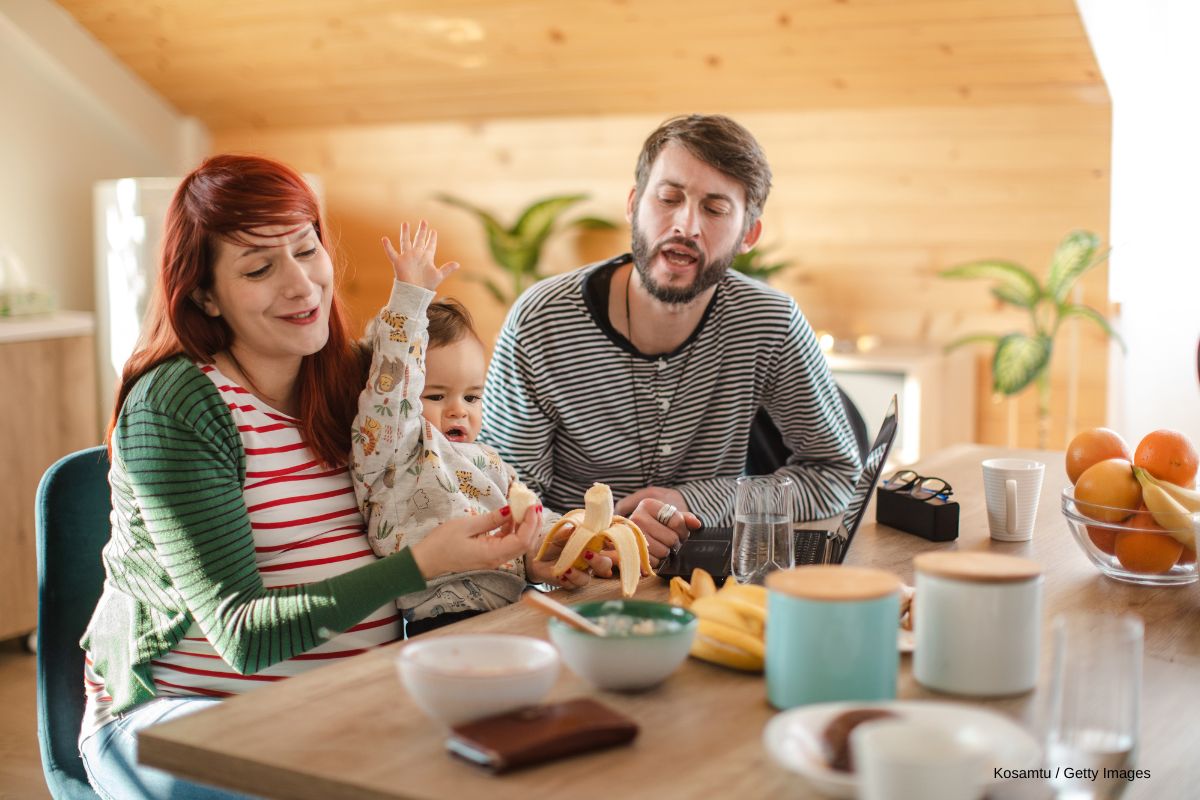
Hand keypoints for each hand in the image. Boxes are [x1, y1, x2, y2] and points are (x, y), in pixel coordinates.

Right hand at [381, 220, 458, 290]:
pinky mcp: (398, 262)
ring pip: (405, 242)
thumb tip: (458, 264)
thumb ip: (447, 269)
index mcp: (427, 258)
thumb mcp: (439, 275)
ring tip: (405, 223)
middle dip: (421, 231)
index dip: (432, 238)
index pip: (430, 245)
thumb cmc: (427, 286)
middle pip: (419, 240)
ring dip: (405, 232)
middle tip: (424, 221)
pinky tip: (384, 239)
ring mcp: (407, 258)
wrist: (415, 293)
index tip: (433, 231)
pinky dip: (387, 246)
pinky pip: (391, 253)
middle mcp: (417, 255)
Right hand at [410, 504, 540, 579]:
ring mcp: (493, 558)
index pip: (522, 541)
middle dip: (533, 523)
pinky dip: (513, 529)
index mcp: (492, 553)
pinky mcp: (489, 554)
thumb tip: (511, 510)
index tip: (533, 505)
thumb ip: (491, 519)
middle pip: (525, 543)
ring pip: (518, 543)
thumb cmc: (442, 543)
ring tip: (525, 507)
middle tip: (534, 504)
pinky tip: (510, 517)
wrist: (426, 560)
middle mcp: (497, 559)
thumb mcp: (467, 525)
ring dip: (524, 526)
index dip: (531, 523)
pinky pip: (507, 542)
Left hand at [526, 521, 613, 588]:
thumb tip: (585, 524)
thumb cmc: (552, 539)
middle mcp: (589, 559)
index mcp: (591, 544)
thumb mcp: (562, 531)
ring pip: (587, 578)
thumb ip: (575, 529)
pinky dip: (567, 580)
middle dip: (599, 562)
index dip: (613, 544)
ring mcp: (580, 572)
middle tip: (587, 554)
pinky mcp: (569, 582)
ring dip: (578, 574)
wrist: (534, 553)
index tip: (610, 542)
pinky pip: (572, 585)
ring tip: (567, 568)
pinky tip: (560, 575)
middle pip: (605, 565)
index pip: (608, 544)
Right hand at [620, 491, 700, 567]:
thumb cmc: (655, 523)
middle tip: (669, 541)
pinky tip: (653, 554)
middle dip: (675, 542)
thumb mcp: (668, 516)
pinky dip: (657, 561)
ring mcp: (632, 536)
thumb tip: (697, 524)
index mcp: (648, 505)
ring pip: (664, 552)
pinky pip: (654, 562)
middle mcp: (637, 518)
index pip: (677, 521)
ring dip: (666, 552)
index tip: (679, 531)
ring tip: (661, 546)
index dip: (683, 530)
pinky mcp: (632, 552)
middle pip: (671, 538)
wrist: (634, 533)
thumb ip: (684, 518)